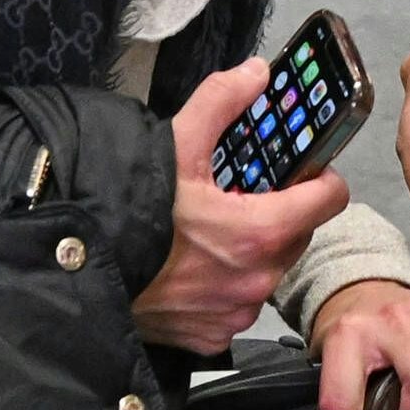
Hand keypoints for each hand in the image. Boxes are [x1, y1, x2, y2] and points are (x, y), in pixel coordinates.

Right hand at [135, 57, 350, 351]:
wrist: (79, 269)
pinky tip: (193, 268)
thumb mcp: (174, 145)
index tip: (303, 170)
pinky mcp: (212, 336)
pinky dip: (225, 286)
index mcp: (260, 230)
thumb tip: (255, 73)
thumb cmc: (127, 210)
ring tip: (211, 233)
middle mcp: (256, 278)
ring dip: (253, 252)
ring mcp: (235, 312)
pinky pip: (238, 305)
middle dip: (281, 214)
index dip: (319, 177)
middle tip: (244, 197)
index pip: (330, 199)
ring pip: (268, 270)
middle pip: (299, 234)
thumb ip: (221, 102)